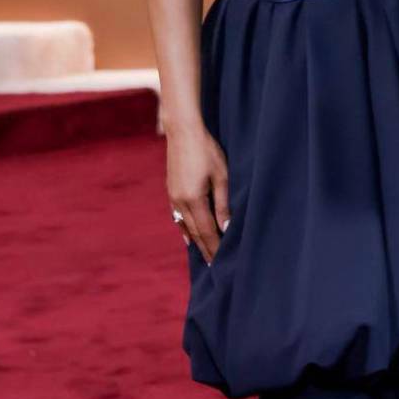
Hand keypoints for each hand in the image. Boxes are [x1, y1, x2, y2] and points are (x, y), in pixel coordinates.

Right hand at [166, 124, 230, 263]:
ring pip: (185, 225)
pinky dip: (184, 229)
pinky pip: (178, 216)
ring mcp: (173, 196)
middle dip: (206, 249)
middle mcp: (180, 201)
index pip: (207, 231)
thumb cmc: (207, 150)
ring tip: (204, 255)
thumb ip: (223, 204)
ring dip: (195, 242)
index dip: (215, 248)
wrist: (182, 131)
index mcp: (193, 199)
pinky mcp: (171, 190)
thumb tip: (227, 227)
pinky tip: (188, 237)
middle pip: (195, 232)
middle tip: (214, 267)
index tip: (221, 263)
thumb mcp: (221, 176)